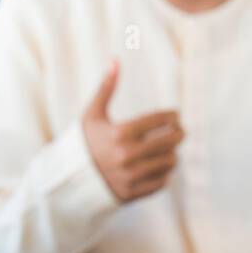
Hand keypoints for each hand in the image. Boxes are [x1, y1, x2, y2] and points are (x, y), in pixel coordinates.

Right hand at [82, 59, 183, 201]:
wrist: (70, 178)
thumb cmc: (85, 141)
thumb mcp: (93, 113)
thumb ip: (106, 88)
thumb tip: (115, 60)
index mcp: (119, 133)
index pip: (158, 121)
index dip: (172, 116)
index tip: (176, 115)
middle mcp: (126, 155)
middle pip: (169, 142)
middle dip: (179, 134)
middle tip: (181, 131)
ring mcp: (130, 176)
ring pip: (168, 163)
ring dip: (173, 155)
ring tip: (170, 150)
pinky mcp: (132, 193)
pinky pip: (161, 182)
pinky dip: (165, 174)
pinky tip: (162, 167)